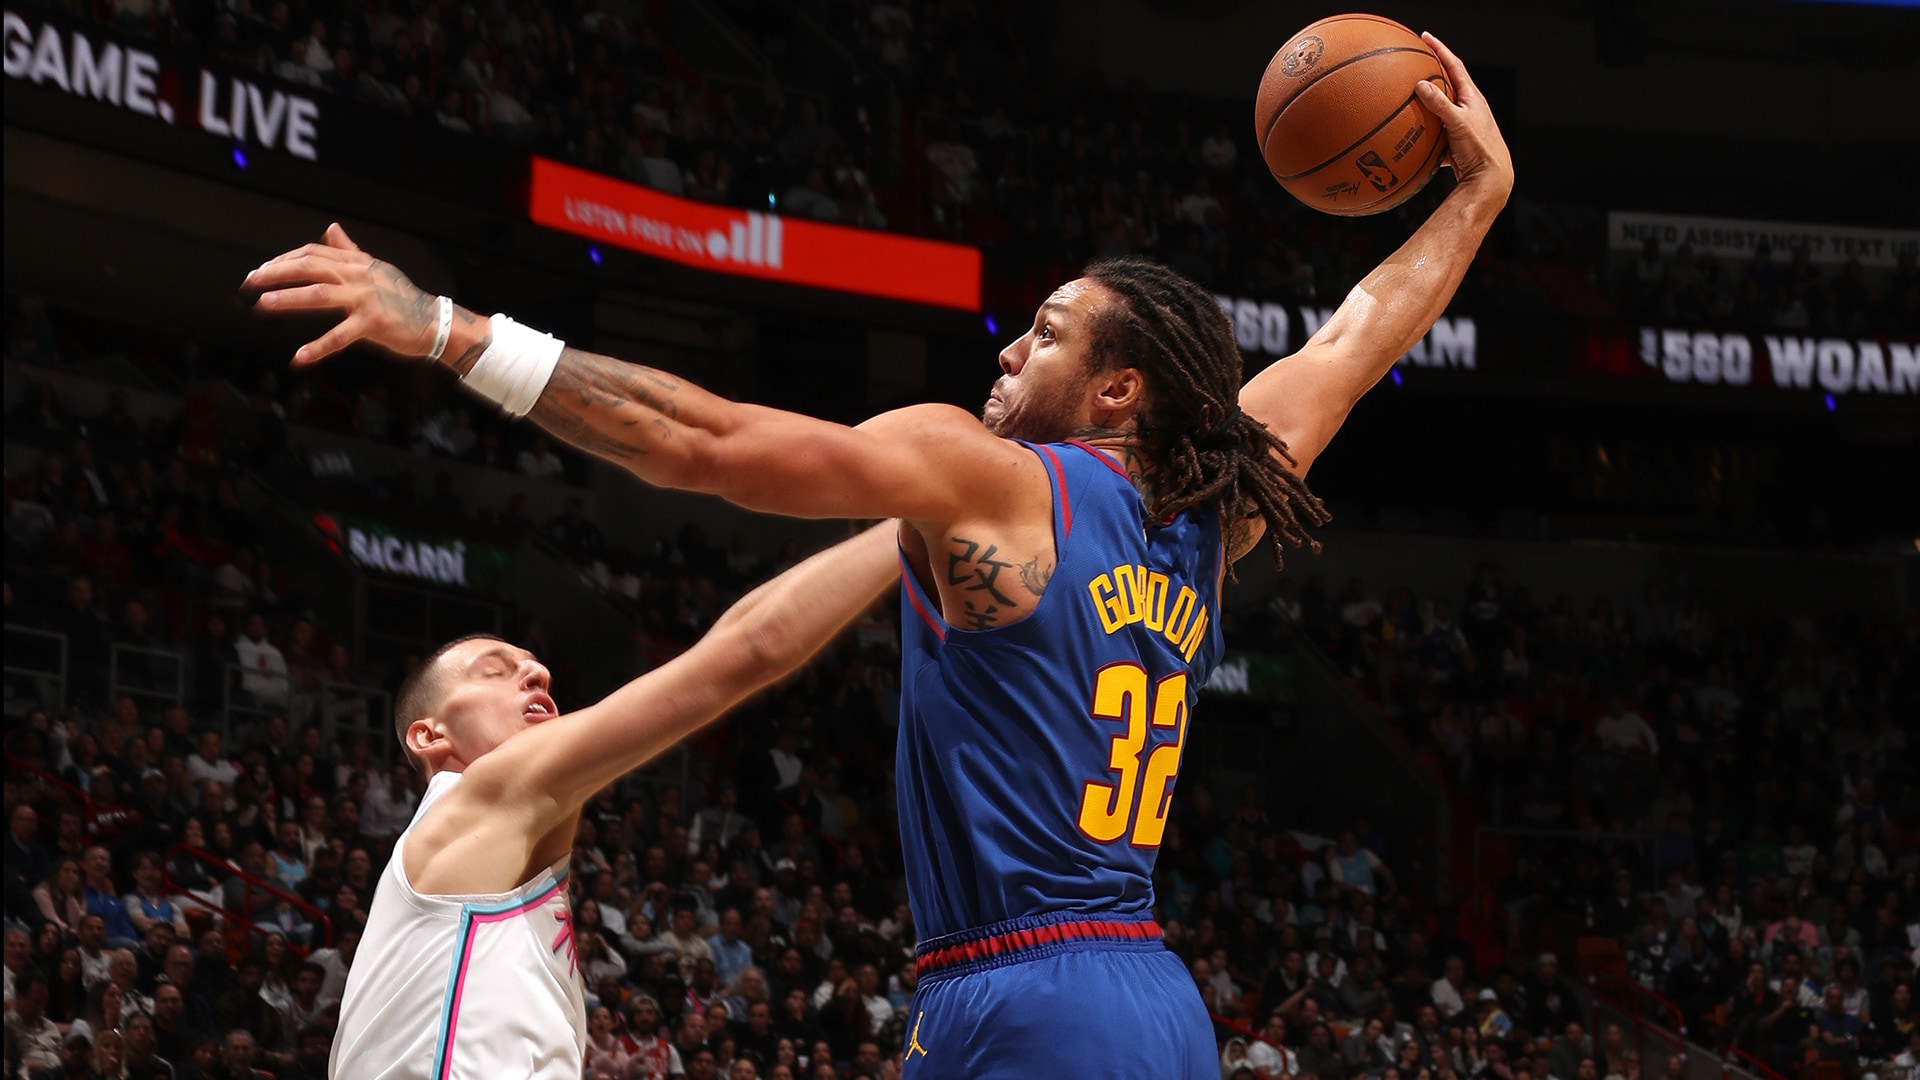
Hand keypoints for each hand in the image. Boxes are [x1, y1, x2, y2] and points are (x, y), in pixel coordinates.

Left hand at [245, 223, 444, 366]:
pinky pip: (340, 336)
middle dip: (276, 273)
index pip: (313, 253)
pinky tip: (300, 357)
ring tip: (262, 305)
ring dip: (288, 299)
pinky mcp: (373, 324)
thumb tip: (331, 228)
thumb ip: (350, 250)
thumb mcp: (376, 269)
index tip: (262, 270)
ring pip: (319, 294)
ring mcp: (366, 299)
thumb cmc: (405, 300)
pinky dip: (318, 347)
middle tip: (250, 282)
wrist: (436, 323)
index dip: (284, 259)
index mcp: (357, 263)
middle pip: (310, 267)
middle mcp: (359, 276)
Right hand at [1412, 32, 1513, 200]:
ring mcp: (1464, 126)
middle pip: (1449, 85)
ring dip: (1427, 106)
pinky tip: (1412, 140)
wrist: (1490, 178)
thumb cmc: (1479, 149)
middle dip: (1432, 73)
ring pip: (1441, 111)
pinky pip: (1437, 134)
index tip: (1425, 37)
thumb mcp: (1458, 123)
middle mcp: (1470, 109)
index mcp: (1472, 98)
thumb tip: (1420, 84)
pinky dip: (1425, 134)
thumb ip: (1439, 104)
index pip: (1454, 66)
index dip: (1440, 49)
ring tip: (1409, 101)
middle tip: (1416, 62)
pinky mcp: (1458, 144)